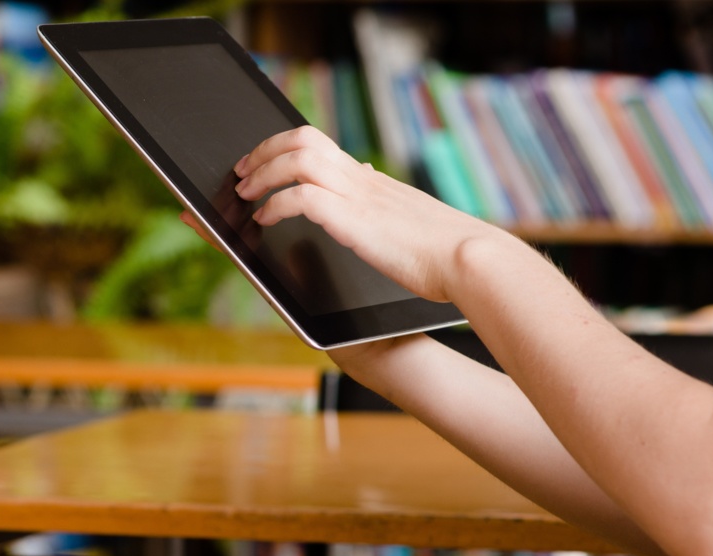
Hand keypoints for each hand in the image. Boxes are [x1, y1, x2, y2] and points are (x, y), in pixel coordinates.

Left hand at [233, 126, 513, 302]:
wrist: (471, 260)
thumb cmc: (445, 250)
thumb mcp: (406, 214)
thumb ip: (381, 196)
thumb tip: (368, 173)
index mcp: (371, 180)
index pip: (319, 144)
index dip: (283, 147)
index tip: (261, 161)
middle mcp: (361, 180)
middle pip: (303, 138)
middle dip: (264, 151)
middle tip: (242, 173)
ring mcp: (358, 196)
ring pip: (298, 158)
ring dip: (263, 173)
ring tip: (246, 193)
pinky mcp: (354, 220)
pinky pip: (302, 197)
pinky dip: (276, 204)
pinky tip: (265, 219)